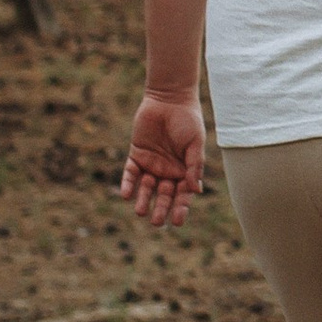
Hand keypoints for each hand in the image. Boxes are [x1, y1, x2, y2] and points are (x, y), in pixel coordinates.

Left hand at [120, 93, 205, 230]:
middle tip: (156, 222)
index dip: (180, 208)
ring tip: (140, 211)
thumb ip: (194, 166)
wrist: (170, 100)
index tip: (177, 222)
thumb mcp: (195, 144)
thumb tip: (195, 191)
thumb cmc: (188, 121)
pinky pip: (130, 173)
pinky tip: (126, 194)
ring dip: (143, 200)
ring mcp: (151, 164)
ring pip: (146, 187)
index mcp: (184, 171)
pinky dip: (128, 184)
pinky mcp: (136, 155)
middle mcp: (167, 171)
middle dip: (161, 209)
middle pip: (163, 195)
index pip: (182, 195)